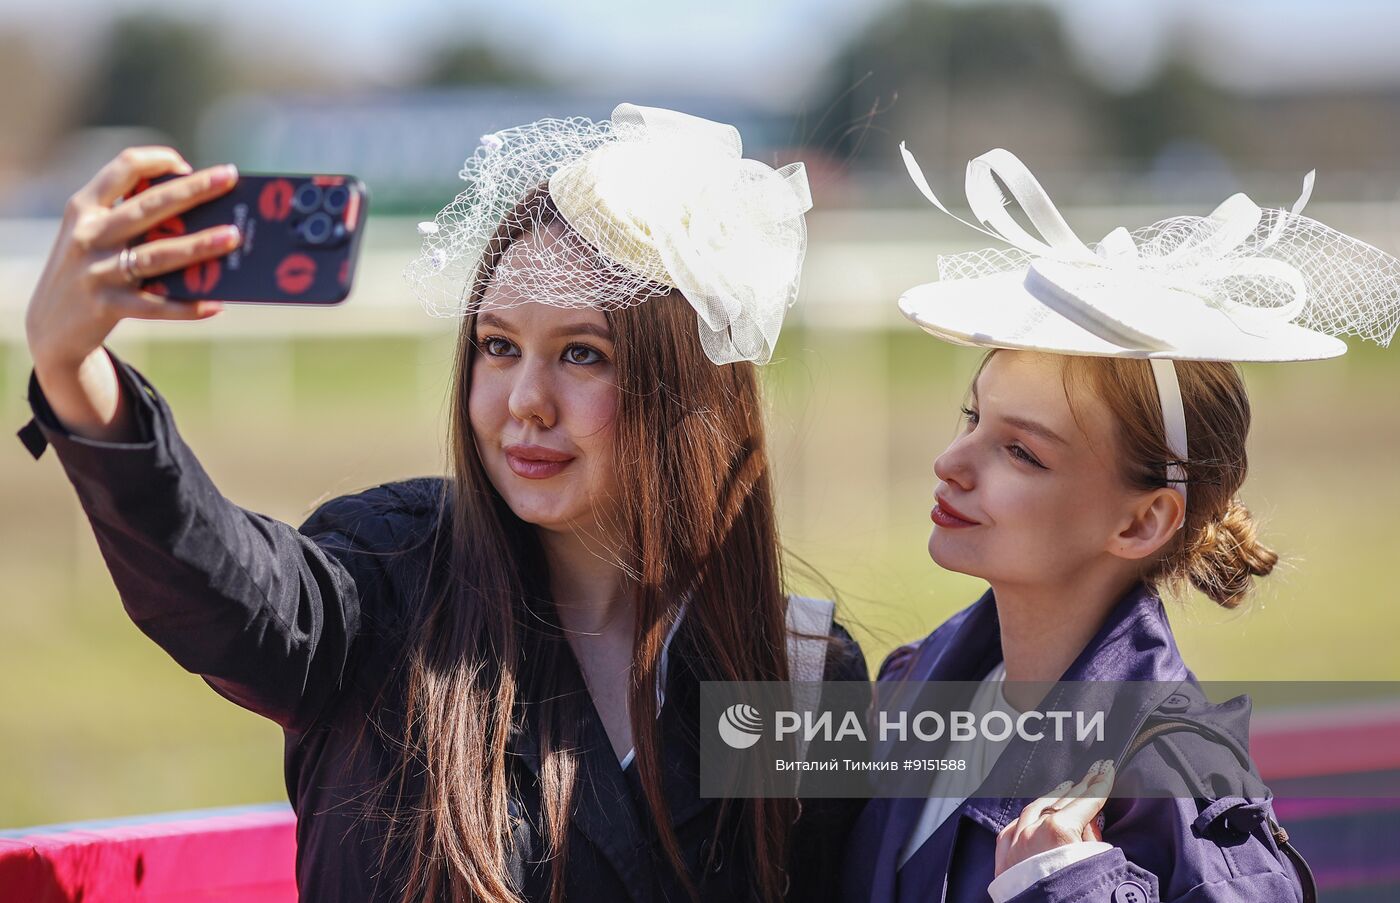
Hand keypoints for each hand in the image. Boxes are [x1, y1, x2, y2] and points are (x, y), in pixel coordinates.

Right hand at [24, 146, 239, 371]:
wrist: (49, 326)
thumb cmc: (88, 271)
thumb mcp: (93, 237)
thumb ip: (130, 221)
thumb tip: (196, 216)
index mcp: (85, 209)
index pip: (122, 169)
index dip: (157, 161)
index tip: (187, 166)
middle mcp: (89, 235)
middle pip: (150, 206)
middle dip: (193, 190)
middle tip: (229, 178)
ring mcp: (97, 271)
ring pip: (157, 255)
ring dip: (199, 245)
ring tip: (234, 236)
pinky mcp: (107, 306)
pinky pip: (156, 306)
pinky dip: (188, 306)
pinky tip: (217, 304)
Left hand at [993, 759, 1113, 876]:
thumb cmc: (1076, 897)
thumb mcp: (1096, 864)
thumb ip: (1091, 838)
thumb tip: (1088, 821)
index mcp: (1058, 831)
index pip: (1084, 800)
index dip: (1099, 784)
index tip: (1107, 769)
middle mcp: (1032, 831)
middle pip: (1060, 801)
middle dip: (1079, 787)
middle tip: (1093, 773)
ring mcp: (1014, 842)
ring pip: (1034, 809)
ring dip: (1053, 797)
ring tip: (1067, 786)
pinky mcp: (1003, 856)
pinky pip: (1015, 826)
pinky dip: (1029, 816)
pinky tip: (1037, 810)